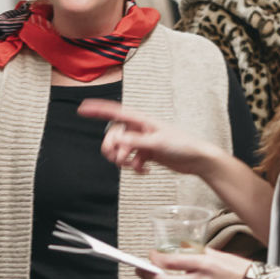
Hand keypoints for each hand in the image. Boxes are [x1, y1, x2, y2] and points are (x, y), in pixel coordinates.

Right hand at [77, 98, 221, 174]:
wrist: (196, 159)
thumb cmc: (182, 144)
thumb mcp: (157, 143)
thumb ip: (135, 142)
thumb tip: (118, 141)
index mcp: (141, 120)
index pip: (115, 112)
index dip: (97, 110)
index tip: (82, 108)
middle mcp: (139, 129)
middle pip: (113, 136)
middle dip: (113, 148)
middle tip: (119, 158)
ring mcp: (142, 142)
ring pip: (120, 149)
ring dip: (122, 160)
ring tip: (133, 165)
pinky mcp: (146, 154)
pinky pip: (130, 161)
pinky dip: (134, 167)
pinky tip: (144, 170)